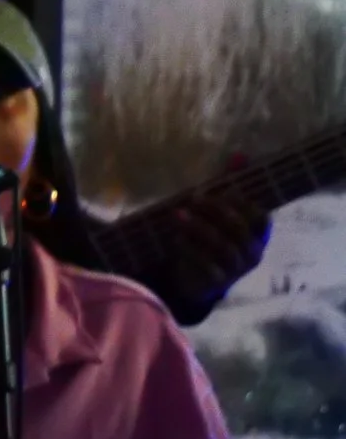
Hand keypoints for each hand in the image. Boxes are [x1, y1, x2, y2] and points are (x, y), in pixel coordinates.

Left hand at [152, 176, 269, 321]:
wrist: (194, 279)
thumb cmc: (209, 240)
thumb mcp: (218, 213)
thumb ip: (228, 186)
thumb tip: (239, 155)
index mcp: (258, 236)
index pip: (261, 218)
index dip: (241, 203)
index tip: (220, 191)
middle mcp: (252, 253)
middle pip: (239, 229)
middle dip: (215, 211)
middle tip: (192, 199)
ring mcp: (236, 270)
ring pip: (223, 247)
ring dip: (199, 228)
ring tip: (178, 215)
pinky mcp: (217, 283)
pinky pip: (207, 266)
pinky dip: (191, 250)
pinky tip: (177, 239)